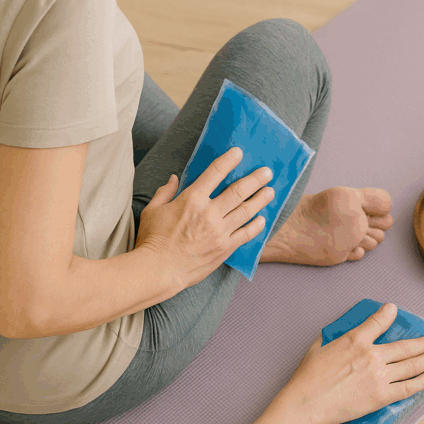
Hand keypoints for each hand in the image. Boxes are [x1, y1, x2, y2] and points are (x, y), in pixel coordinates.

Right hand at [135, 146, 274, 291]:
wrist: (159, 270)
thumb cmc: (152, 239)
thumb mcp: (152, 210)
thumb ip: (165, 192)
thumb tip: (174, 178)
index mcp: (192, 199)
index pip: (214, 173)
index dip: (229, 161)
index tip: (239, 153)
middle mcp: (210, 213)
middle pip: (238, 191)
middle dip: (255, 179)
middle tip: (267, 172)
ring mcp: (220, 232)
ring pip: (246, 211)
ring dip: (260, 199)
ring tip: (271, 191)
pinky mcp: (224, 248)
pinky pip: (245, 234)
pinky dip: (256, 226)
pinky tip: (263, 219)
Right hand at [275, 303, 423, 423]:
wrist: (308, 403)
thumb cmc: (309, 376)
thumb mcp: (319, 346)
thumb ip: (334, 337)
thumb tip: (339, 334)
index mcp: (355, 340)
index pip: (378, 322)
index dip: (388, 314)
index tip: (395, 310)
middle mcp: (372, 355)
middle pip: (405, 347)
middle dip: (422, 343)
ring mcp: (379, 376)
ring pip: (411, 365)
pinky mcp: (381, 396)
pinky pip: (407, 387)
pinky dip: (422, 381)